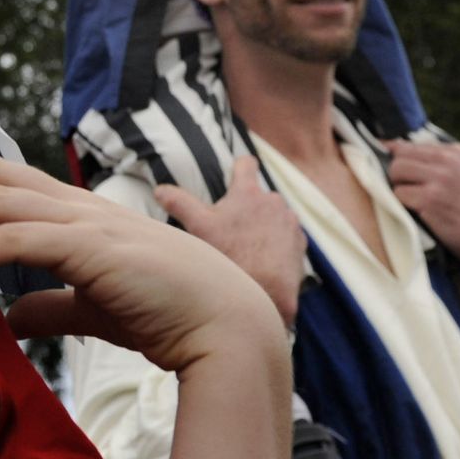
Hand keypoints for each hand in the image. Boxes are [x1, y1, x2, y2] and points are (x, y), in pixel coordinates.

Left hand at [0, 154, 281, 375]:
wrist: (223, 327)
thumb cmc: (165, 313)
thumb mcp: (89, 306)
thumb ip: (48, 306)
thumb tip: (7, 316)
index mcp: (75, 211)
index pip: (0, 178)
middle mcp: (74, 204)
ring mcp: (82, 220)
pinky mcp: (87, 248)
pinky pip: (14, 240)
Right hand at [156, 157, 306, 325]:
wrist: (264, 294)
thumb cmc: (230, 257)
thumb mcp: (198, 228)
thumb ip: (178, 202)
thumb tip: (159, 189)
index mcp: (248, 193)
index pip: (246, 163)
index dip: (239, 166)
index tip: (235, 170)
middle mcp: (274, 202)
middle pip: (259, 194)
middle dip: (247, 205)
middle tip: (230, 226)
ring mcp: (290, 223)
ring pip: (274, 216)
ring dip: (263, 224)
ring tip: (246, 246)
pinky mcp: (300, 244)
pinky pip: (287, 236)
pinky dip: (276, 243)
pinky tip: (262, 259)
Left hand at [383, 140, 459, 272]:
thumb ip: (443, 161)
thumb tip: (400, 148)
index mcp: (455, 153)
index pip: (409, 145)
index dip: (395, 156)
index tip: (386, 162)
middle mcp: (448, 162)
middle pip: (399, 157)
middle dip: (397, 174)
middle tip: (407, 189)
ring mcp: (439, 179)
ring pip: (396, 172)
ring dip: (399, 188)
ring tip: (414, 201)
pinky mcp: (430, 199)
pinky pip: (399, 194)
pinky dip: (403, 205)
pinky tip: (418, 212)